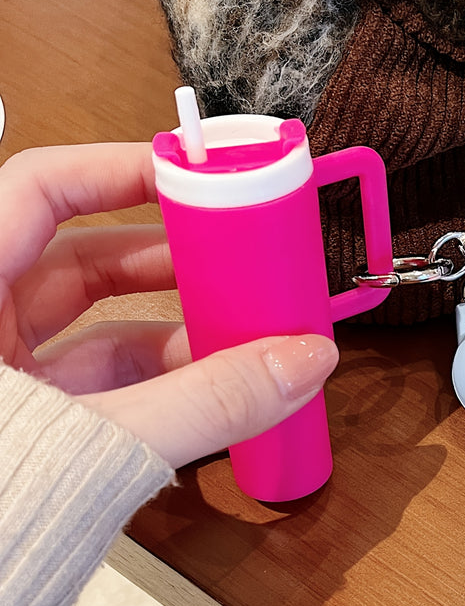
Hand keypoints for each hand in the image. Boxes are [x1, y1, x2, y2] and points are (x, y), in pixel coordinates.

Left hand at [0, 142, 338, 467]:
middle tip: (238, 259)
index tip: (193, 176)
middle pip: (83, 257)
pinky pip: (103, 383)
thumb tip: (295, 364)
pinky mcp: (29, 425)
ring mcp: (3, 381)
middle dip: (169, 260)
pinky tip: (214, 388)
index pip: (42, 188)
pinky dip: (160, 381)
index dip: (119, 169)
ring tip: (244, 334)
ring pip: (98, 328)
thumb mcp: (96, 435)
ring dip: (175, 328)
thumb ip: (207, 401)